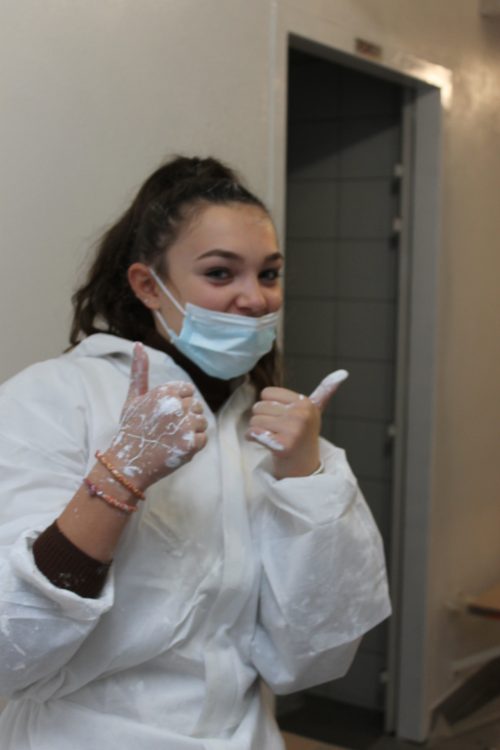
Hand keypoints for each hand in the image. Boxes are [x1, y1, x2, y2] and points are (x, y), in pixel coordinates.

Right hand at [105, 343, 207, 488]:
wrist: (127, 463)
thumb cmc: (131, 429)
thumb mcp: (133, 398)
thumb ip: (140, 371)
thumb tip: (138, 344)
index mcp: (165, 391)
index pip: (188, 391)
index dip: (178, 405)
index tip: (164, 416)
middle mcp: (176, 405)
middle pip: (196, 407)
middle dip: (185, 419)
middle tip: (165, 431)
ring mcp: (184, 425)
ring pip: (202, 423)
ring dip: (191, 432)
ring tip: (171, 439)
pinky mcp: (190, 444)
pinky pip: (203, 439)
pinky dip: (193, 446)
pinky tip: (176, 448)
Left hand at [246, 370, 347, 478]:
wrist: (303, 468)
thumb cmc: (303, 436)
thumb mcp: (313, 412)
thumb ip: (324, 391)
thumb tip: (343, 372)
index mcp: (306, 404)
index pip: (267, 393)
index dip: (269, 406)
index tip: (282, 417)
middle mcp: (302, 415)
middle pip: (259, 406)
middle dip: (262, 419)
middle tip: (277, 431)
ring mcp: (293, 431)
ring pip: (254, 420)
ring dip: (257, 430)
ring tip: (271, 437)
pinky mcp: (282, 445)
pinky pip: (253, 433)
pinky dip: (252, 438)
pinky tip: (263, 443)